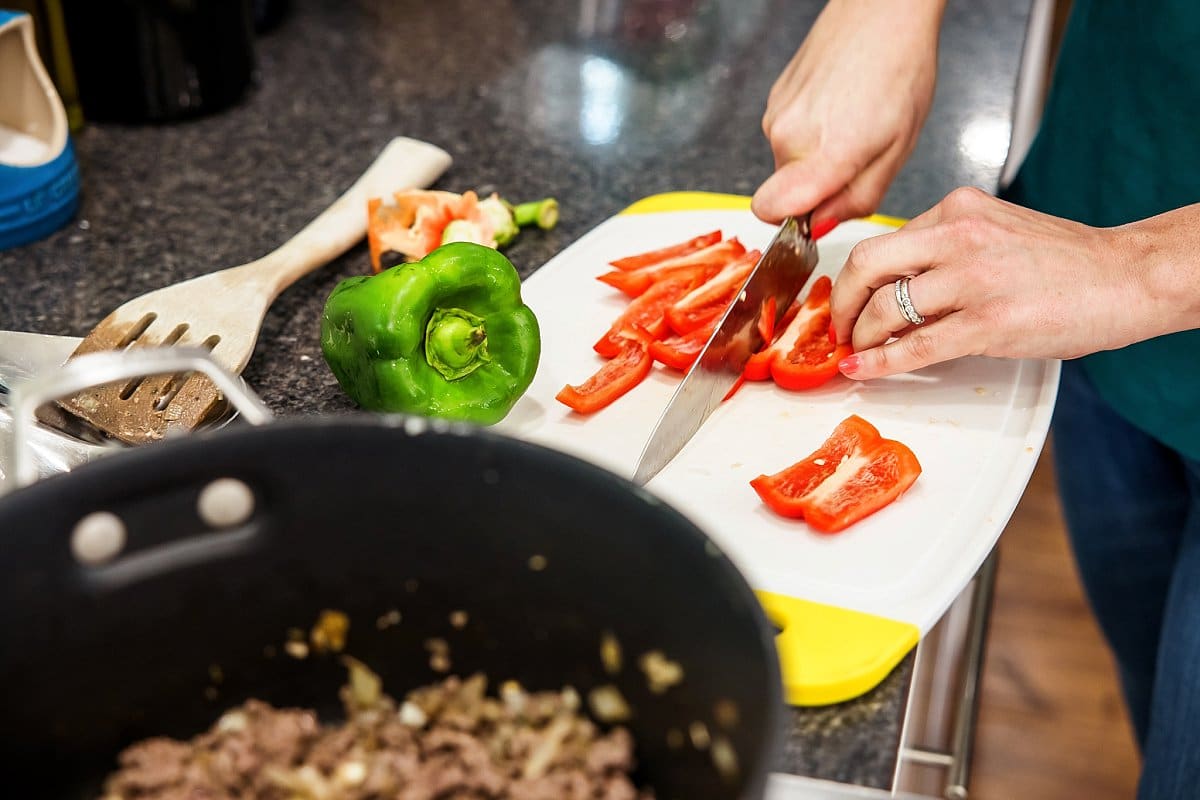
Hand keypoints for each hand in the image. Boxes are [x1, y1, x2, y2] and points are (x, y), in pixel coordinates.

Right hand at [751, 0, 945, 225]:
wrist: (883, 10)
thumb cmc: (900, 70)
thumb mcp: (897, 149)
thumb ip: (858, 197)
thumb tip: (822, 224)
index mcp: (824, 153)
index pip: (770, 211)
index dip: (792, 221)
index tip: (818, 212)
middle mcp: (789, 135)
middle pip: (785, 190)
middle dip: (817, 187)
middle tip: (857, 158)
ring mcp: (778, 113)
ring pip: (787, 162)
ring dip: (816, 157)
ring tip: (853, 123)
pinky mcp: (776, 97)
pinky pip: (788, 134)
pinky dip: (811, 131)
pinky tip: (840, 106)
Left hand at [829, 187, 1162, 379]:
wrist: (1128, 276)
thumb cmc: (1068, 263)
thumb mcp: (996, 233)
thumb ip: (945, 252)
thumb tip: (895, 291)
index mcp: (958, 209)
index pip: (882, 242)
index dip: (855, 279)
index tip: (847, 301)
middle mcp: (958, 236)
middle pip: (866, 265)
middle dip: (842, 304)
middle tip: (838, 328)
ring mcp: (971, 279)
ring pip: (884, 309)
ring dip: (861, 338)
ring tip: (858, 353)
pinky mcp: (987, 323)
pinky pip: (914, 347)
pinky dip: (880, 363)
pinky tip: (864, 370)